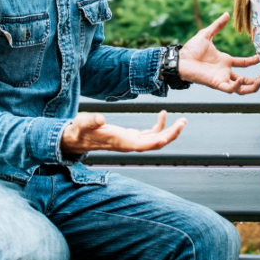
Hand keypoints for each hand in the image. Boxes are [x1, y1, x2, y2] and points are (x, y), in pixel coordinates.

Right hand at [61, 110, 185, 153]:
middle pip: (156, 144)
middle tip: (183, 122)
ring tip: (181, 120)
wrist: (76, 138)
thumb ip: (90, 120)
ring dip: (169, 131)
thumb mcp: (82, 123)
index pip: (146, 145)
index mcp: (122, 142)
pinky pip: (150, 134)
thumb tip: (99, 118)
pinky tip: (162, 114)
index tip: (173, 131)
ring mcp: (131, 141)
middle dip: (171, 134)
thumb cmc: (79, 131)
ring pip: (156, 140)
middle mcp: (129, 145)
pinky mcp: (130, 136)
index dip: (161, 139)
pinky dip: (159, 125)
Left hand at [179, 12, 259, 94]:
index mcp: (225, 61)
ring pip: (240, 89)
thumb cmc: (191, 49)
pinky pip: (229, 89)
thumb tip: (226, 14)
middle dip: (255, 81)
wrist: (180, 59)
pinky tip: (242, 79)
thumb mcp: (206, 34)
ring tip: (259, 81)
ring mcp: (222, 78)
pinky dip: (237, 86)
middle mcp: (225, 71)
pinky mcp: (216, 83)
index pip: (243, 63)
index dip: (253, 61)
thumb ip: (217, 25)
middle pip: (245, 80)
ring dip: (251, 87)